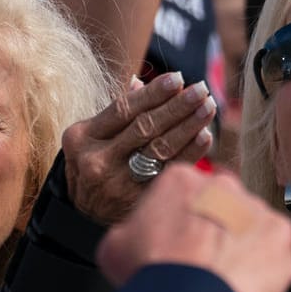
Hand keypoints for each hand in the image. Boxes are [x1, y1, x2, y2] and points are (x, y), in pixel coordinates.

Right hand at [62, 72, 217, 224]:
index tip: (177, 78)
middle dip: (176, 106)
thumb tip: (140, 82)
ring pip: (159, 148)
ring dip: (188, 126)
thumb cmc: (93, 162)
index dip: (152, 93)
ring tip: (208, 107)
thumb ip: (117, 112)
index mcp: (82, 138)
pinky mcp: (136, 201)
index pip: (123, 109)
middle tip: (201, 90)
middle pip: (145, 127)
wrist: (84, 213)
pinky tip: (205, 136)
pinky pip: (169, 171)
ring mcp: (117, 183)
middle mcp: (97, 160)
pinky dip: (189, 152)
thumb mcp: (92, 136)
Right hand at [95, 164, 290, 291]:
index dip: (178, 218)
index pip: (182, 191)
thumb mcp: (115, 245)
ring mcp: (256, 209)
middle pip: (220, 204)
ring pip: (249, 225)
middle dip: (213, 227)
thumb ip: (131, 229)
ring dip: (239, 245)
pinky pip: (274, 249)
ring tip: (220, 276)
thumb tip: (132, 237)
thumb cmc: (153, 273)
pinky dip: (264, 265)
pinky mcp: (281, 235)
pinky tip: (242, 282)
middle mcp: (223, 186)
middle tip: (200, 259)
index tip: (177, 238)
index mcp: (181, 180)